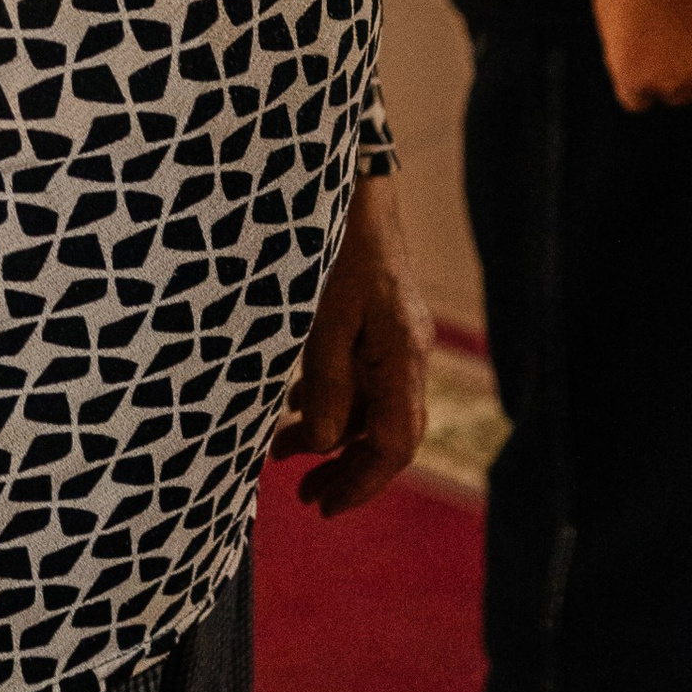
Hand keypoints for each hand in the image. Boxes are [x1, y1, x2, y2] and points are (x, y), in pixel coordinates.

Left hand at [270, 168, 432, 515]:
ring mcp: (395, 339)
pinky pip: (361, 380)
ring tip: (285, 457)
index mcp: (402, 354)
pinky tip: (296, 408)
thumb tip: (327, 445)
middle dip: (348, 471)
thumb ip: (327, 383)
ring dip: (333, 438)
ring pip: (371, 408)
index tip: (325, 507)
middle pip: (388, 433)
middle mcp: (407, 353)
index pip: (395, 441)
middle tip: (306, 499)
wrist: (351, 184)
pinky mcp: (377, 324)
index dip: (362, 481)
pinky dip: (330, 401)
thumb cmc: (334, 245)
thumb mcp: (322, 317)